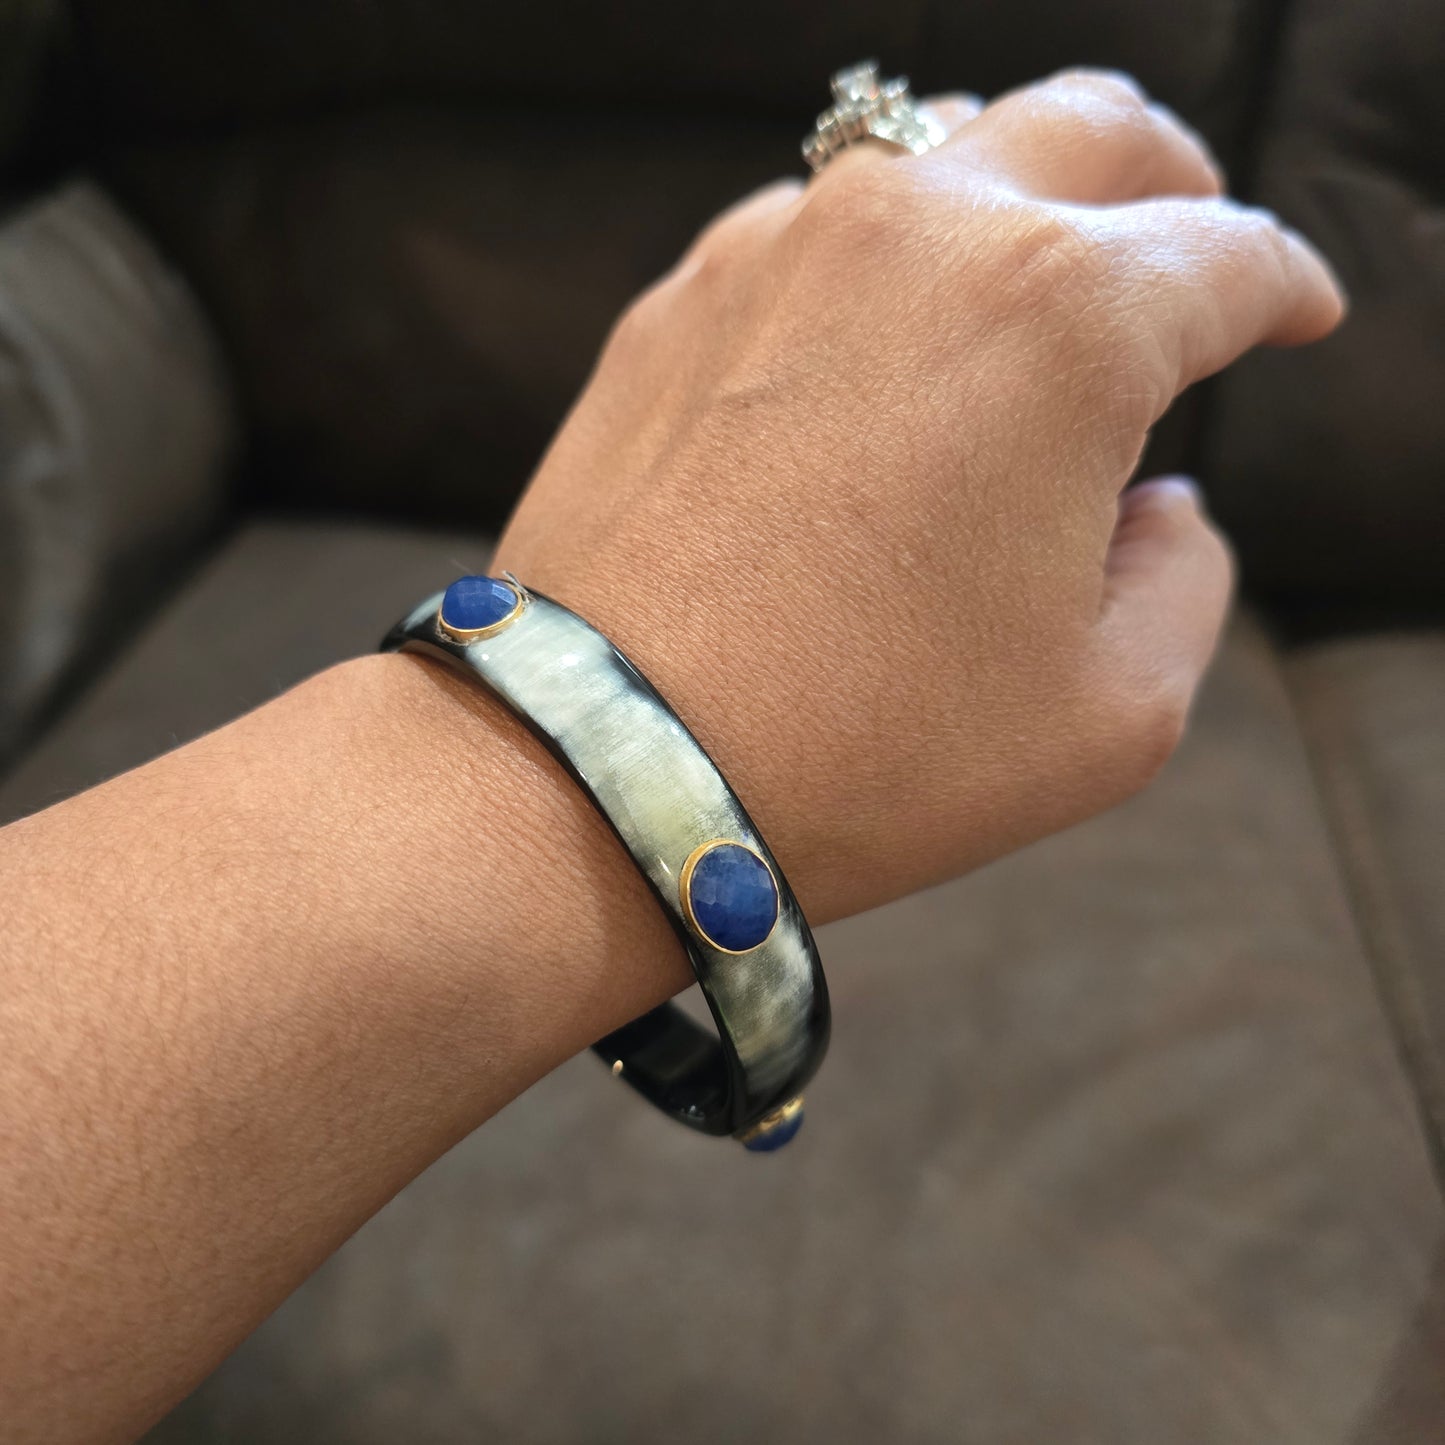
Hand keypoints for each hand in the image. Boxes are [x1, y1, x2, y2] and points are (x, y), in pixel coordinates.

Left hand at [493, 70, 1343, 919]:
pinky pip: (810, 236)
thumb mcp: (1112, 712)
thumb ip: (1185, 578)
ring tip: (1025, 293)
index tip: (1290, 317)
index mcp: (1068, 320)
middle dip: (1165, 183)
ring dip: (1010, 205)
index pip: (1227, 257)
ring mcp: (781, 250)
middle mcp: (923, 237)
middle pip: (1092, 133)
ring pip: (939, 155)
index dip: (1281, 289)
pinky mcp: (679, 299)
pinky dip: (873, 270)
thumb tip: (1158, 508)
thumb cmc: (868, 752)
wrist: (613, 767)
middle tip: (1179, 254)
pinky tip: (871, 354)